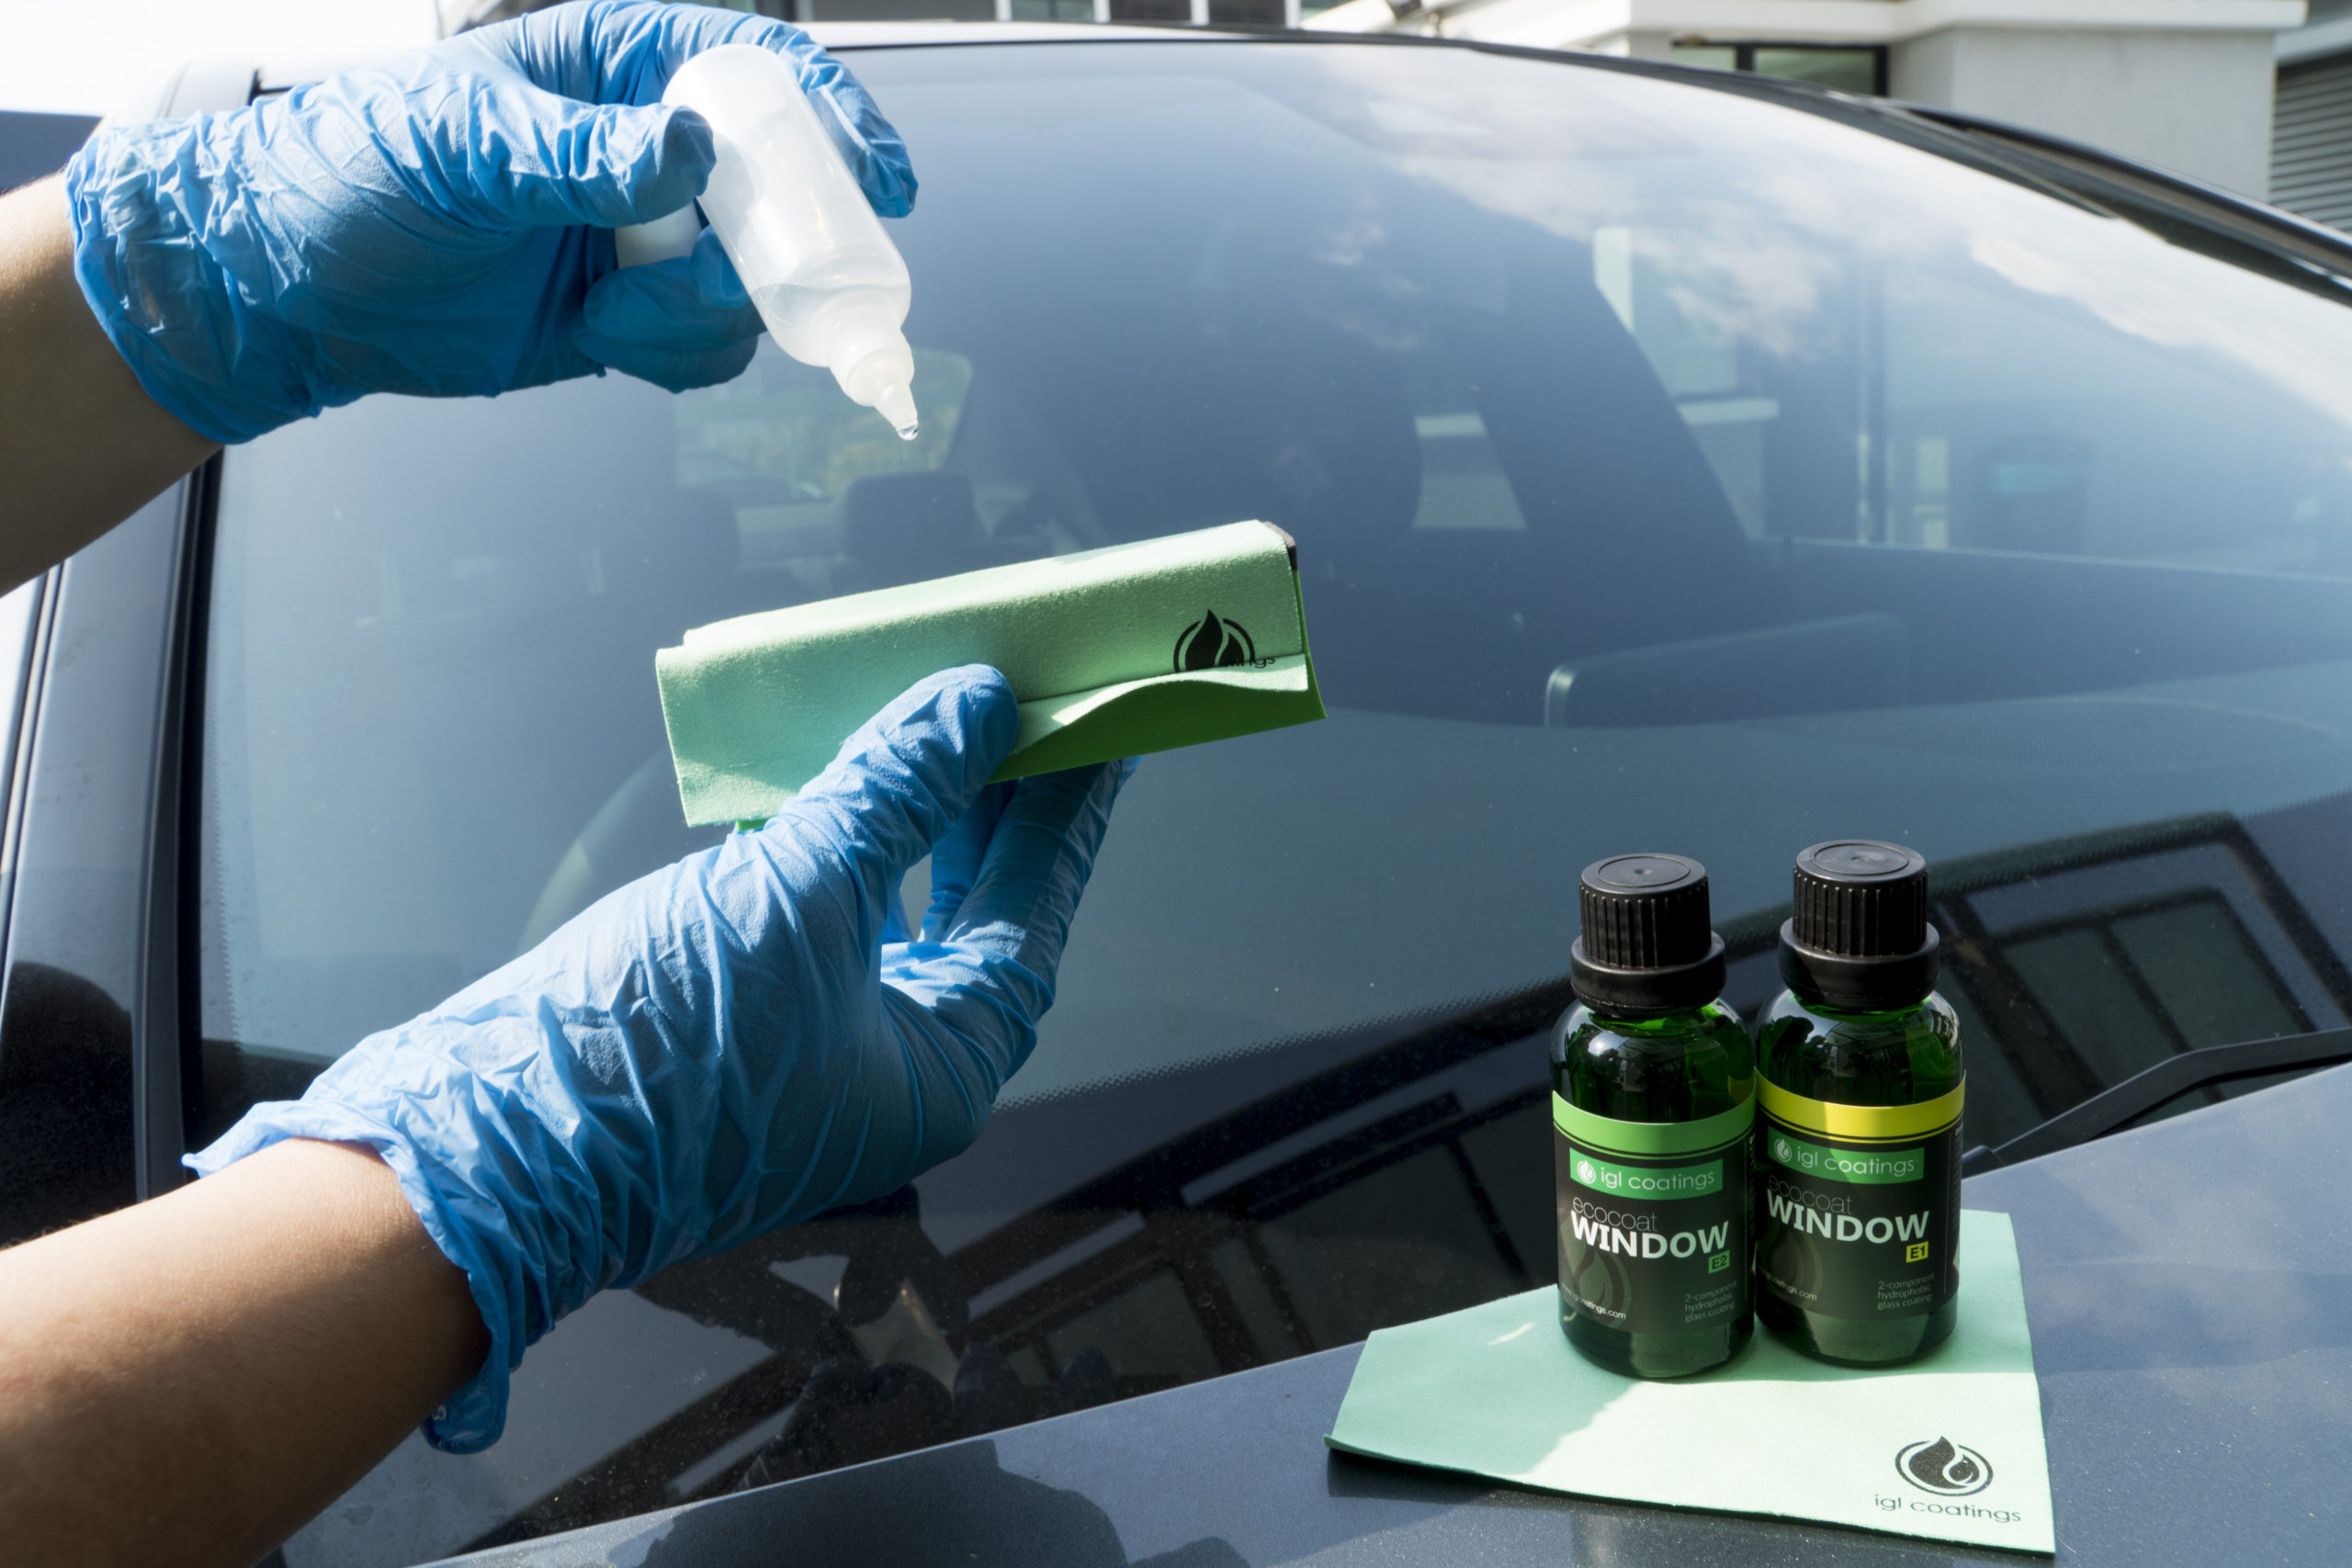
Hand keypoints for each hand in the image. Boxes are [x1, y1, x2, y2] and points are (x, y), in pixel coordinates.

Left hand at [63, 0, 914, 442]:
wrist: (290, 286)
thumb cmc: (352, 170)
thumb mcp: (460, 143)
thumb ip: (577, 151)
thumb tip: (682, 152)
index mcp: (618, 67)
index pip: (759, 70)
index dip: (834, 117)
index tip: (878, 180)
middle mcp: (650, 148)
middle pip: (785, 189)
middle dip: (789, 247)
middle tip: (754, 282)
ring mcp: (648, 237)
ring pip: (757, 284)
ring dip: (710, 315)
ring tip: (617, 313)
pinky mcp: (634, 316)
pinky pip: (711, 346)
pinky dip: (678, 357)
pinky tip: (604, 342)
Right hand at [190, 667, 1129, 1450]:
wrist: (499, 1147)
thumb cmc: (666, 1053)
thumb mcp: (805, 895)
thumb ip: (898, 792)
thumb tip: (972, 708)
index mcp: (946, 1065)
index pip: (1033, 909)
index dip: (1067, 810)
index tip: (1097, 724)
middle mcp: (894, 1059)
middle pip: (973, 902)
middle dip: (993, 797)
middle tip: (1020, 696)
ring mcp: (815, 1036)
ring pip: (890, 898)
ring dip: (908, 804)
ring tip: (932, 707)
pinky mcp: (740, 1007)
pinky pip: (814, 902)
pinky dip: (826, 830)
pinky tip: (830, 759)